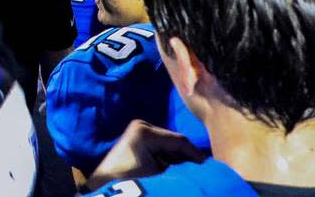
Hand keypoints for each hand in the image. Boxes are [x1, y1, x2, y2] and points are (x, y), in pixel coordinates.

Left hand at [85, 120, 206, 190]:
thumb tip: (200, 166)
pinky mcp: (135, 139)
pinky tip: (177, 170)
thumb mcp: (160, 175)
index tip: (209, 167)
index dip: (196, 154)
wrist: (104, 187)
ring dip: (179, 158)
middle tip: (203, 170)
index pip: (179, 141)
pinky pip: (159, 147)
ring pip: (168, 145)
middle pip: (174, 141)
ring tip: (192, 171)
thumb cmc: (132, 181)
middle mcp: (142, 126)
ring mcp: (137, 131)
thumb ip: (181, 167)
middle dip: (188, 157)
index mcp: (146, 132)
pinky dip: (168, 158)